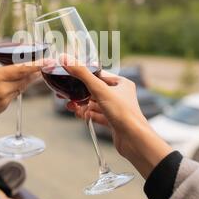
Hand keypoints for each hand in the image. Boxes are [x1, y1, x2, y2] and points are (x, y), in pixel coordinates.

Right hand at [0, 47, 40, 158]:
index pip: (19, 70)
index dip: (34, 65)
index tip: (45, 60)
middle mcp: (1, 88)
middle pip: (25, 77)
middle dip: (37, 70)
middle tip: (47, 62)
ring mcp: (5, 98)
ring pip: (23, 85)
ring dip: (31, 77)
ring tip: (39, 69)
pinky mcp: (5, 105)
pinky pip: (17, 92)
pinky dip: (20, 85)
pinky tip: (23, 80)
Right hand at [62, 59, 171, 178]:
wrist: (134, 140)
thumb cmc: (123, 113)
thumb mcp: (100, 90)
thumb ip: (82, 74)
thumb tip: (66, 59)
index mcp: (121, 83)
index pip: (99, 75)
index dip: (84, 75)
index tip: (70, 75)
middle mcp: (120, 95)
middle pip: (94, 90)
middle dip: (79, 92)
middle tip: (65, 93)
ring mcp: (116, 109)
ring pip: (94, 104)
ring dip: (82, 104)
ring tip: (69, 105)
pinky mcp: (112, 121)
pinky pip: (96, 115)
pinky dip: (87, 115)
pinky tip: (79, 114)